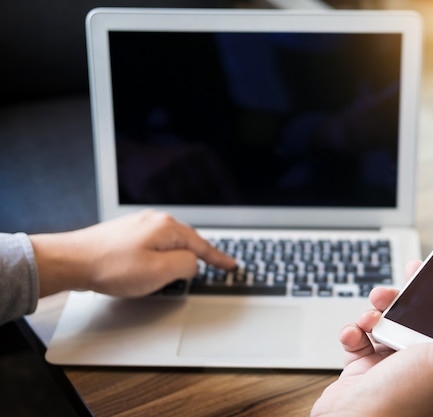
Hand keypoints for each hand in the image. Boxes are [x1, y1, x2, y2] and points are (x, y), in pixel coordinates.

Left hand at [30, 210, 235, 296]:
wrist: (71, 261)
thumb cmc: (111, 267)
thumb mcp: (159, 272)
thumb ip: (186, 265)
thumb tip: (193, 263)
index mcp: (167, 228)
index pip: (202, 245)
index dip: (219, 258)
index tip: (231, 266)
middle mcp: (155, 220)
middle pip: (187, 241)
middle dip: (197, 257)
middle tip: (208, 270)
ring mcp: (139, 224)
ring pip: (169, 243)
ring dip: (175, 259)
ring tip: (174, 275)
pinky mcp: (126, 232)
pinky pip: (154, 244)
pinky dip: (160, 256)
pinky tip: (152, 267)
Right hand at [311, 261, 432, 416]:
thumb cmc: (400, 400)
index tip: (423, 276)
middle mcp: (418, 364)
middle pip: (409, 317)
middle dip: (396, 301)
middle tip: (386, 295)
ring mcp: (388, 365)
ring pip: (382, 323)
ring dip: (371, 315)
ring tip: (367, 319)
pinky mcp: (363, 368)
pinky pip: (358, 338)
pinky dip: (353, 332)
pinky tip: (353, 336)